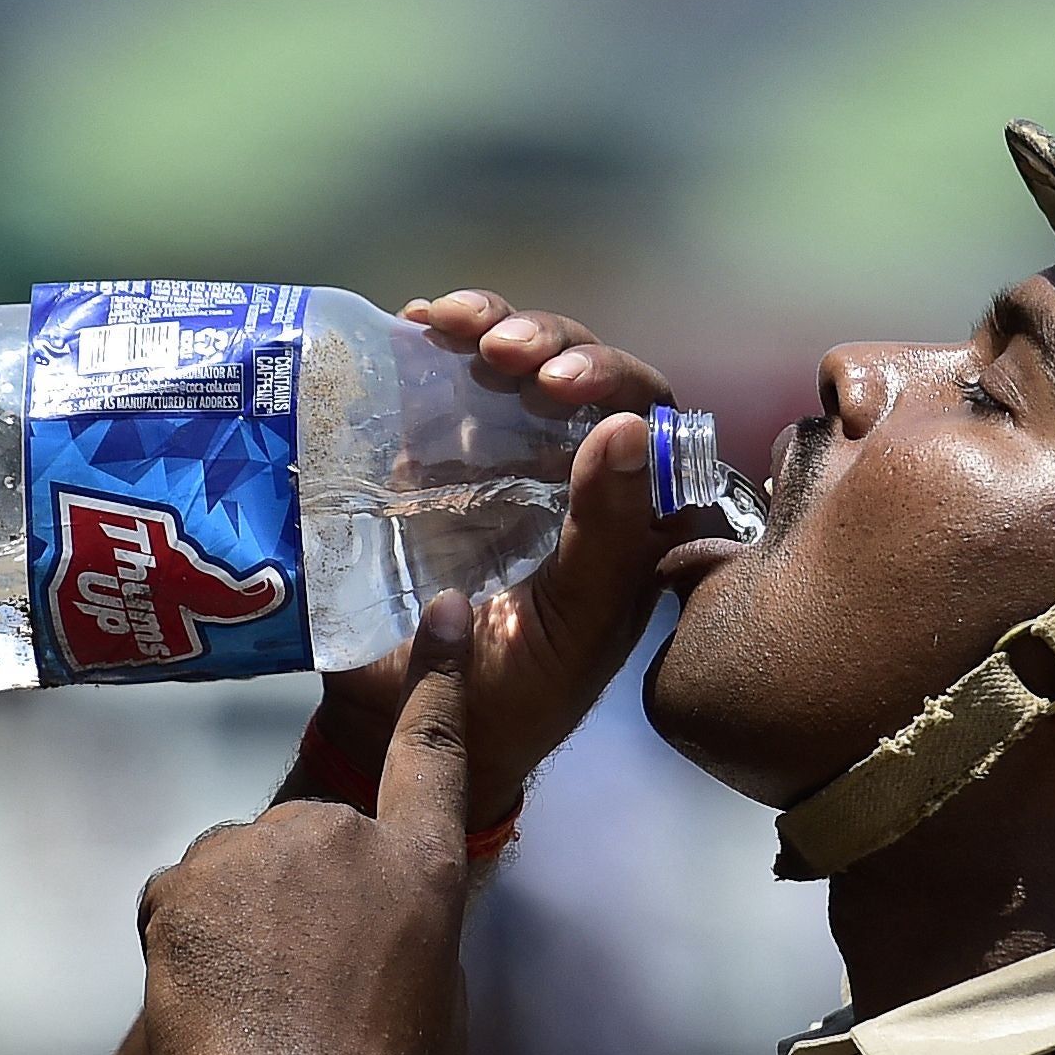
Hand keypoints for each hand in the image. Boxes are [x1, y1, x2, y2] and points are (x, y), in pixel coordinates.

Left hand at [144, 593, 478, 1054]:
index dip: (436, 679)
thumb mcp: (441, 1005)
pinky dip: (185, 941)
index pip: (432, 750)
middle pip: (311, 842)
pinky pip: (180, 901)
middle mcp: (340, 834)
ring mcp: (255, 851)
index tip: (440, 611)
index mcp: (422, 865)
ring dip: (240, 921)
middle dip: (301, 899)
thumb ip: (417, 939)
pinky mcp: (184, 880)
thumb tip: (387, 930)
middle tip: (303, 987)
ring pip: (239, 872)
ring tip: (254, 1003)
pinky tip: (205, 998)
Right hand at [312, 291, 681, 827]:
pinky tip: (414, 325)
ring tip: (448, 324)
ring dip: (491, 326)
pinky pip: (449, 388)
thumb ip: (608, 540)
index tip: (562, 380)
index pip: (650, 418)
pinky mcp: (440, 462)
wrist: (404, 730)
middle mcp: (576, 478)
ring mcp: (505, 463)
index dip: (615, 380)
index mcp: (631, 518)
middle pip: (582, 374)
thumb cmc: (511, 698)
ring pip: (518, 367)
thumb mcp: (570, 628)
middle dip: (547, 342)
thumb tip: (627, 428)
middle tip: (500, 350)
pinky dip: (434, 347)